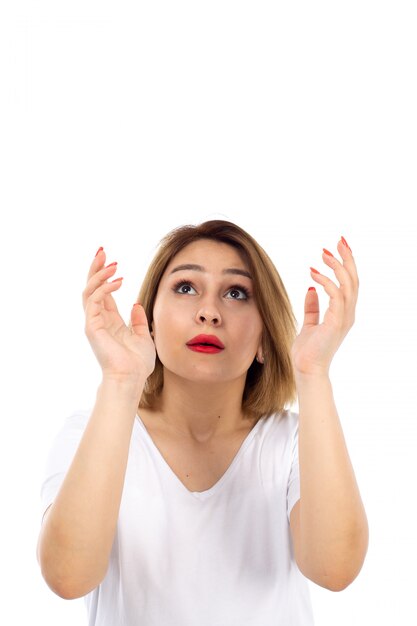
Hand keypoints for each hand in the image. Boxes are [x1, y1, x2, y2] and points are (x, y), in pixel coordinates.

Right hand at [82, 248, 155, 381]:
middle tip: (102, 250)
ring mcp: (93, 322)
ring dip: (99, 274)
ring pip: (89, 290)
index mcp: (109, 321)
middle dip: (95, 268)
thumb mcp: (143, 336)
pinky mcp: (92, 326)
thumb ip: (138, 320)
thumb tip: (136, 304)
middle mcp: (98, 319)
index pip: (103, 292)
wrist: (131, 378)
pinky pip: (94, 300)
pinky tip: (118, 280)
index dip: (105, 275)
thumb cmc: (137, 363)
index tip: (111, 259)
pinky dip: (105, 287)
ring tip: (113, 263)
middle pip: (91, 287)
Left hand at [291, 237, 358, 376]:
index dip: (346, 264)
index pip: (349, 283)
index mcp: (343, 313)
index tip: (338, 246)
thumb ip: (312, 307)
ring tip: (324, 253)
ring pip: (347, 285)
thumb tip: (310, 289)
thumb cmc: (307, 351)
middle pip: (353, 280)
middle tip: (339, 240)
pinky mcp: (336, 323)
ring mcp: (344, 318)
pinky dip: (326, 281)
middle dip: (347, 258)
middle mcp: (348, 314)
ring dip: (336, 266)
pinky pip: (335, 296)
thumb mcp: (309, 324)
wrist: (306, 370)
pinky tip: (313, 273)